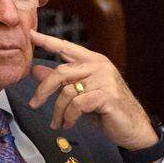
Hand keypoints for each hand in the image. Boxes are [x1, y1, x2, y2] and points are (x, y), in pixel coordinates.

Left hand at [28, 30, 157, 149]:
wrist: (132, 128)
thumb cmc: (106, 110)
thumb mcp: (80, 94)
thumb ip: (59, 82)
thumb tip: (35, 70)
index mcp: (94, 61)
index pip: (66, 47)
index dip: (48, 41)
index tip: (30, 34)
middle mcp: (100, 66)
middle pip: (62, 72)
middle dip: (44, 90)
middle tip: (34, 104)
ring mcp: (105, 80)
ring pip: (68, 92)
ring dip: (58, 111)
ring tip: (58, 123)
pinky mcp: (107, 95)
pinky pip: (77, 105)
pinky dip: (69, 117)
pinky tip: (69, 124)